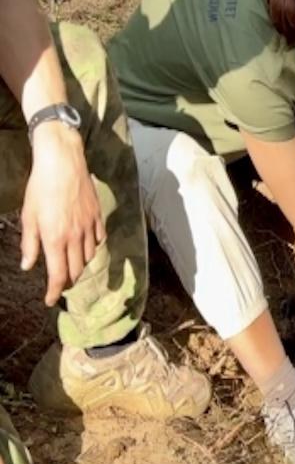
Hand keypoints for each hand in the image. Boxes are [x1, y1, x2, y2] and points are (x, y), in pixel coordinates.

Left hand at [21, 125, 104, 305]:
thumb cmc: (41, 187)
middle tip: (58, 284)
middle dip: (66, 281)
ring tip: (69, 265)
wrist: (63, 163)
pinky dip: (91, 248)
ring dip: (78, 266)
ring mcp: (89, 227)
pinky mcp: (98, 217)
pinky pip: (98, 240)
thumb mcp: (28, 216)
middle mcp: (75, 237)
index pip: (58, 275)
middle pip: (75, 270)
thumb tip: (28, 265)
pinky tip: (83, 245)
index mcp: (55, 238)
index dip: (54, 291)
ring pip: (88, 257)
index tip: (51, 300)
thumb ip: (29, 243)